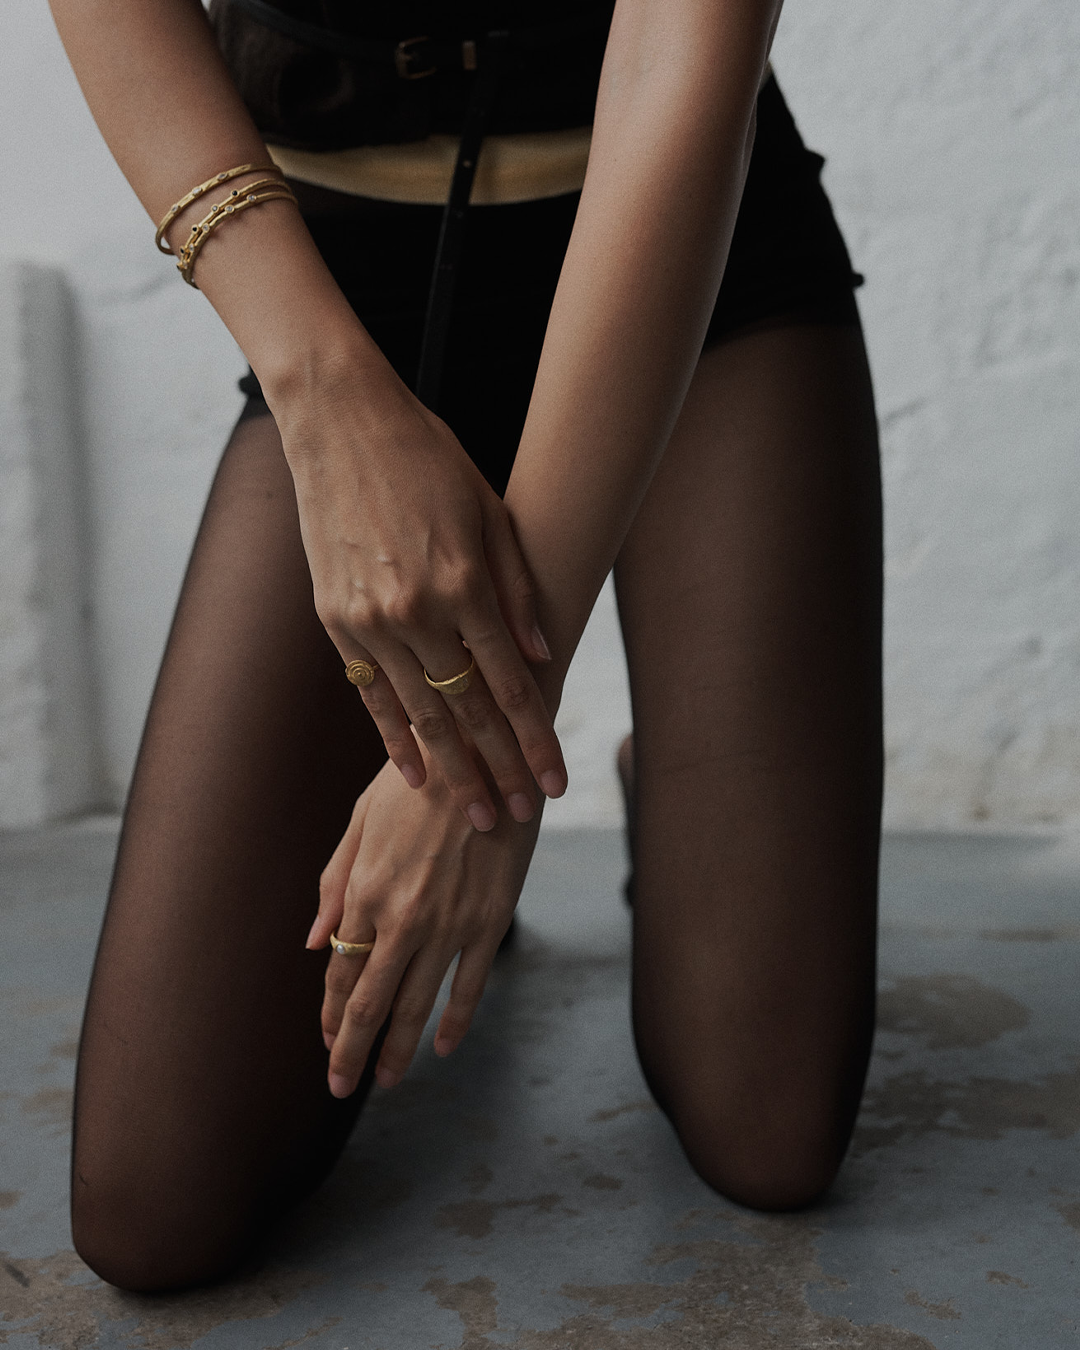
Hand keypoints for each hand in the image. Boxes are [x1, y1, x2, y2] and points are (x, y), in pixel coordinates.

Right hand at [280, 376, 566, 829]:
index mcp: (465, 583)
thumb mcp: (492, 515)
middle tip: (519, 820)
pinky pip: (370, 694)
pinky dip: (393, 737)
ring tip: (474, 816)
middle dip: (499, 771)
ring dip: (450, 771)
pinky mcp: (335, 620)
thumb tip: (543, 656)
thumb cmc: (429, 460)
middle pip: (467, 712)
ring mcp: (369, 620)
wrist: (341, 423)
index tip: (554, 784)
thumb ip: (517, 592)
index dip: (535, 739)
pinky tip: (414, 773)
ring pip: (418, 715)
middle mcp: (416, 611)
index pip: (510, 684)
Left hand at [306, 755, 541, 1094]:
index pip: (339, 971)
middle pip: (369, 1004)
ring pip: (417, 1006)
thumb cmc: (417, 780)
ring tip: (385, 1080)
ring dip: (398, 1050)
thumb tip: (313, 940)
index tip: (324, 1040)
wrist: (486, 755)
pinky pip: (468, 986)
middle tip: (339, 1086)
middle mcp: (402, 919)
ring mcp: (449, 925)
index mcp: (365, 891)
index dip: (328, 1012)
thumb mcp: (362, 818)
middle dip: (349, 1051)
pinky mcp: (490, 921)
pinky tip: (443, 1047)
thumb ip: (335, 881)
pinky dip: (454, 1022)